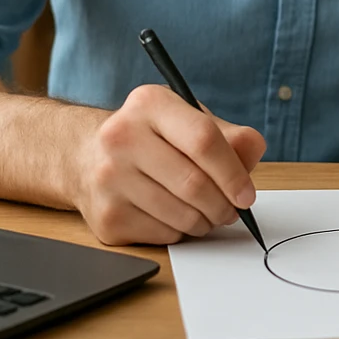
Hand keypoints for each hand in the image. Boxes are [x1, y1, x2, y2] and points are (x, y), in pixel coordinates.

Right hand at [70, 84, 266, 245]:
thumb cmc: (152, 137)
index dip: (233, 172)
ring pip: (181, 215)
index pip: (203, 140)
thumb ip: (230, 135)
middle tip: (232, 210)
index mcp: (150, 104)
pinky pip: (163, 235)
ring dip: (206, 222)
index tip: (247, 195)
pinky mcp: (105, 217)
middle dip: (224, 205)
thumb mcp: (189, 120)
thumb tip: (252, 153)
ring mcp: (108, 178)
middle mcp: (121, 137)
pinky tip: (176, 217)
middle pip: (194, 183)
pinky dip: (181, 232)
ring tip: (208, 213)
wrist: (86, 156)